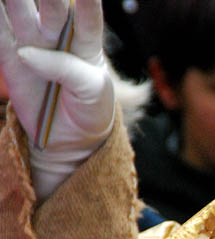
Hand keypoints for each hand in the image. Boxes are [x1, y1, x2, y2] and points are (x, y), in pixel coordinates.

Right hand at [0, 0, 113, 200]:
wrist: (72, 137)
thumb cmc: (91, 108)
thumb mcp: (93, 90)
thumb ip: (68, 69)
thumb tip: (27, 54)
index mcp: (87, 43)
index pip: (88, 17)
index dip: (87, 4)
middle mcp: (60, 37)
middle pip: (52, 8)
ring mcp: (34, 46)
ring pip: (20, 13)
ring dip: (13, 0)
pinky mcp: (10, 60)